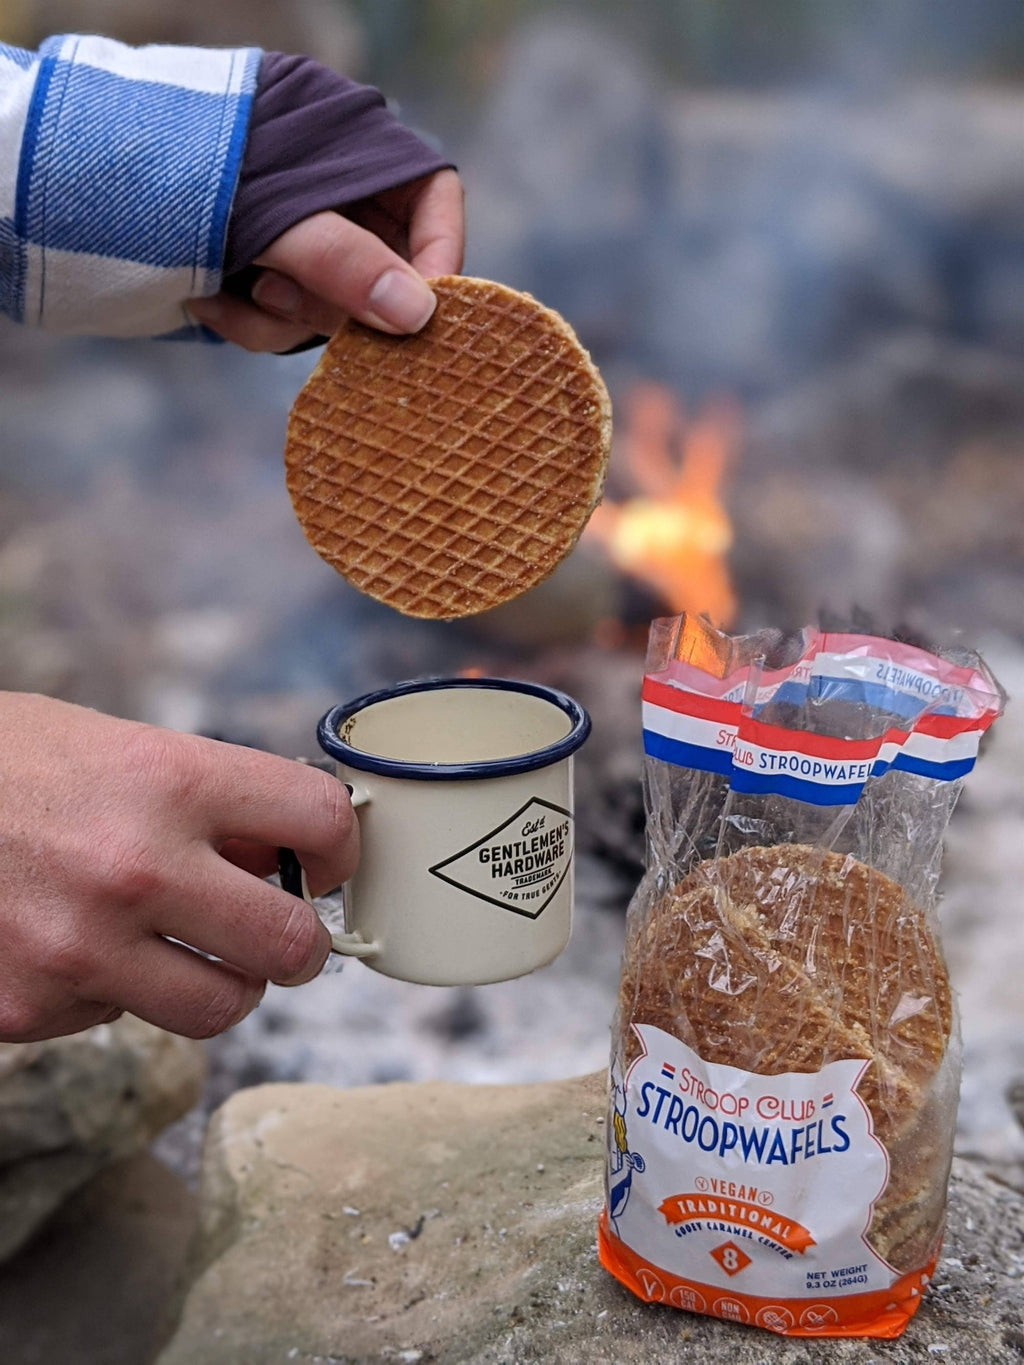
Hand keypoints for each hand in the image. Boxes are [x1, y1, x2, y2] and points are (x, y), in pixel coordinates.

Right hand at [0, 693, 357, 1041]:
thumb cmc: (12, 763)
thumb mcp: (119, 747)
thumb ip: (210, 801)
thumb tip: (284, 859)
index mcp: (169, 780)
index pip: (321, 818)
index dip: (341, 844)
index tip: (328, 860)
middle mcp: (135, 867)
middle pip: (291, 943)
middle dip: (301, 943)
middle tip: (284, 936)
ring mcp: (82, 947)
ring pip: (223, 1007)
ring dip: (225, 984)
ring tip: (193, 953)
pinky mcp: (31, 1006)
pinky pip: (123, 1018)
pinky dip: (120, 991)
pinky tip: (82, 946)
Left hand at [187, 168, 463, 351]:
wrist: (91, 186)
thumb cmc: (189, 174)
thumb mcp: (273, 215)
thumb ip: (344, 262)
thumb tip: (418, 315)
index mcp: (359, 150)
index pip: (435, 202)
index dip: (439, 259)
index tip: (423, 316)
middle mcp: (343, 197)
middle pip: (387, 272)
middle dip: (333, 299)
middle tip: (282, 294)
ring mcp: (308, 242)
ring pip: (336, 308)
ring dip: (283, 317)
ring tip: (235, 292)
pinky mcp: (274, 277)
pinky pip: (290, 321)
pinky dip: (250, 324)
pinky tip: (206, 303)